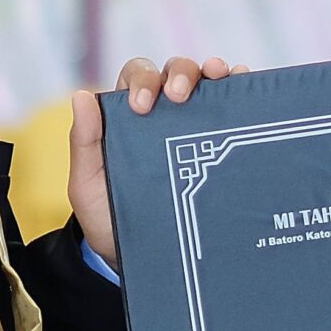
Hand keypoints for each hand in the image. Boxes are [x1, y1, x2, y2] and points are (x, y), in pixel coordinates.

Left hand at [68, 55, 250, 267]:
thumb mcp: (88, 185)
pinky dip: (243, 90)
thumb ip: (84, 143)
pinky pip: (234, 110)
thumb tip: (83, 96)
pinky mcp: (220, 147)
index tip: (142, 107)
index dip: (143, 81)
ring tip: (222, 76)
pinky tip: (247, 90)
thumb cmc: (110, 219)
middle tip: (180, 96)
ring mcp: (194, 128)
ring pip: (207, 82)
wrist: (140, 259)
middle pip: (175, 71)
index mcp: (128, 116)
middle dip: (181, 73)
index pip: (137, 78)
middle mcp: (164, 114)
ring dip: (214, 72)